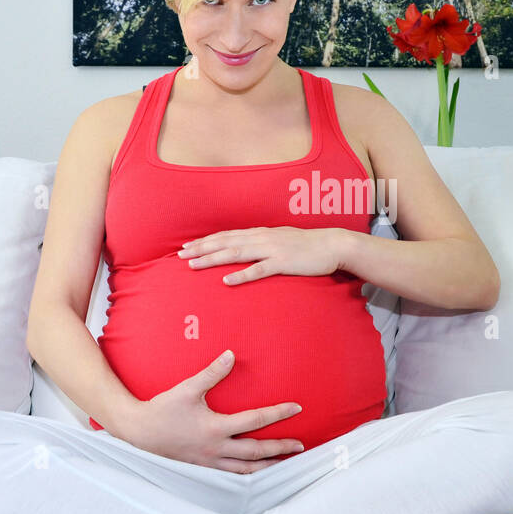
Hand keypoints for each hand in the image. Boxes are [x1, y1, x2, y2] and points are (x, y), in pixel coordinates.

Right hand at [120, 349, 305, 472]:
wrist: (138, 433)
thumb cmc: (162, 409)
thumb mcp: (187, 388)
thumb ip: (211, 373)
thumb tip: (231, 355)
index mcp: (215, 428)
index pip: (255, 421)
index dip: (278, 414)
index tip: (297, 408)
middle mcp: (216, 449)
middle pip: (257, 451)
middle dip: (281, 448)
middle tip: (300, 445)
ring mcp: (210, 463)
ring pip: (246, 470)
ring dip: (268, 467)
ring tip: (284, 464)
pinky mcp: (202, 469)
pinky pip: (231, 477)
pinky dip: (247, 476)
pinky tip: (254, 474)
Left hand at [176, 226, 348, 285]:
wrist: (333, 244)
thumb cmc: (308, 245)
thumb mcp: (281, 240)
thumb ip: (263, 244)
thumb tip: (246, 249)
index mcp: (260, 233)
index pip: (227, 235)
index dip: (205, 241)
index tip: (186, 246)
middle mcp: (262, 238)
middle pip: (225, 242)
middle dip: (201, 248)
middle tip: (179, 255)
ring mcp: (272, 250)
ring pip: (235, 253)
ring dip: (213, 259)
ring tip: (193, 265)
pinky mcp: (283, 263)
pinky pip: (259, 270)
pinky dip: (241, 275)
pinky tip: (226, 281)